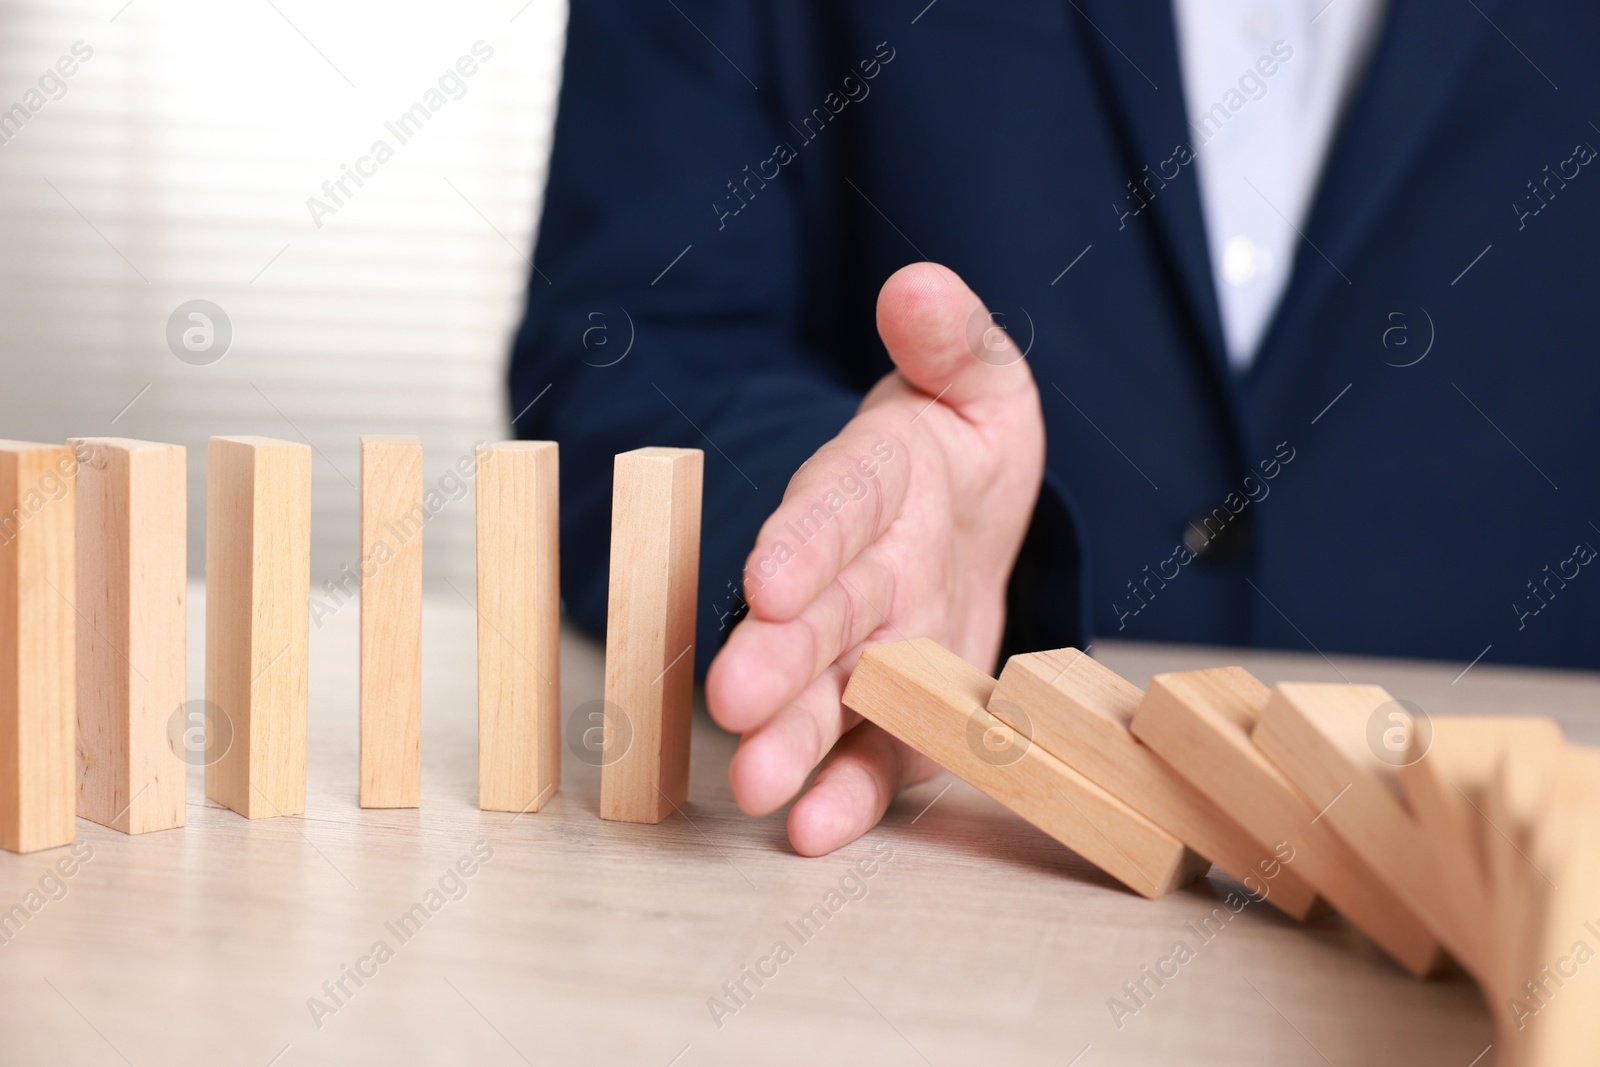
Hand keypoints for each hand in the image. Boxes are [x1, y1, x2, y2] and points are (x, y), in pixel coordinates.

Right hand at [704, 262, 1045, 854]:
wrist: (968, 521)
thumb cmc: (960, 447)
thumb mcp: (979, 382)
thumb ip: (950, 342)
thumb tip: (917, 286)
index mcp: (875, 485)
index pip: (836, 509)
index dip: (803, 542)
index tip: (769, 578)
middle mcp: (860, 573)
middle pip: (816, 616)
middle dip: (774, 657)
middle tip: (731, 699)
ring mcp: (873, 647)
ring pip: (827, 695)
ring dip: (790, 739)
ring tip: (753, 786)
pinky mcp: (897, 708)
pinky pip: (872, 753)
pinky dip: (846, 791)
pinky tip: (813, 828)